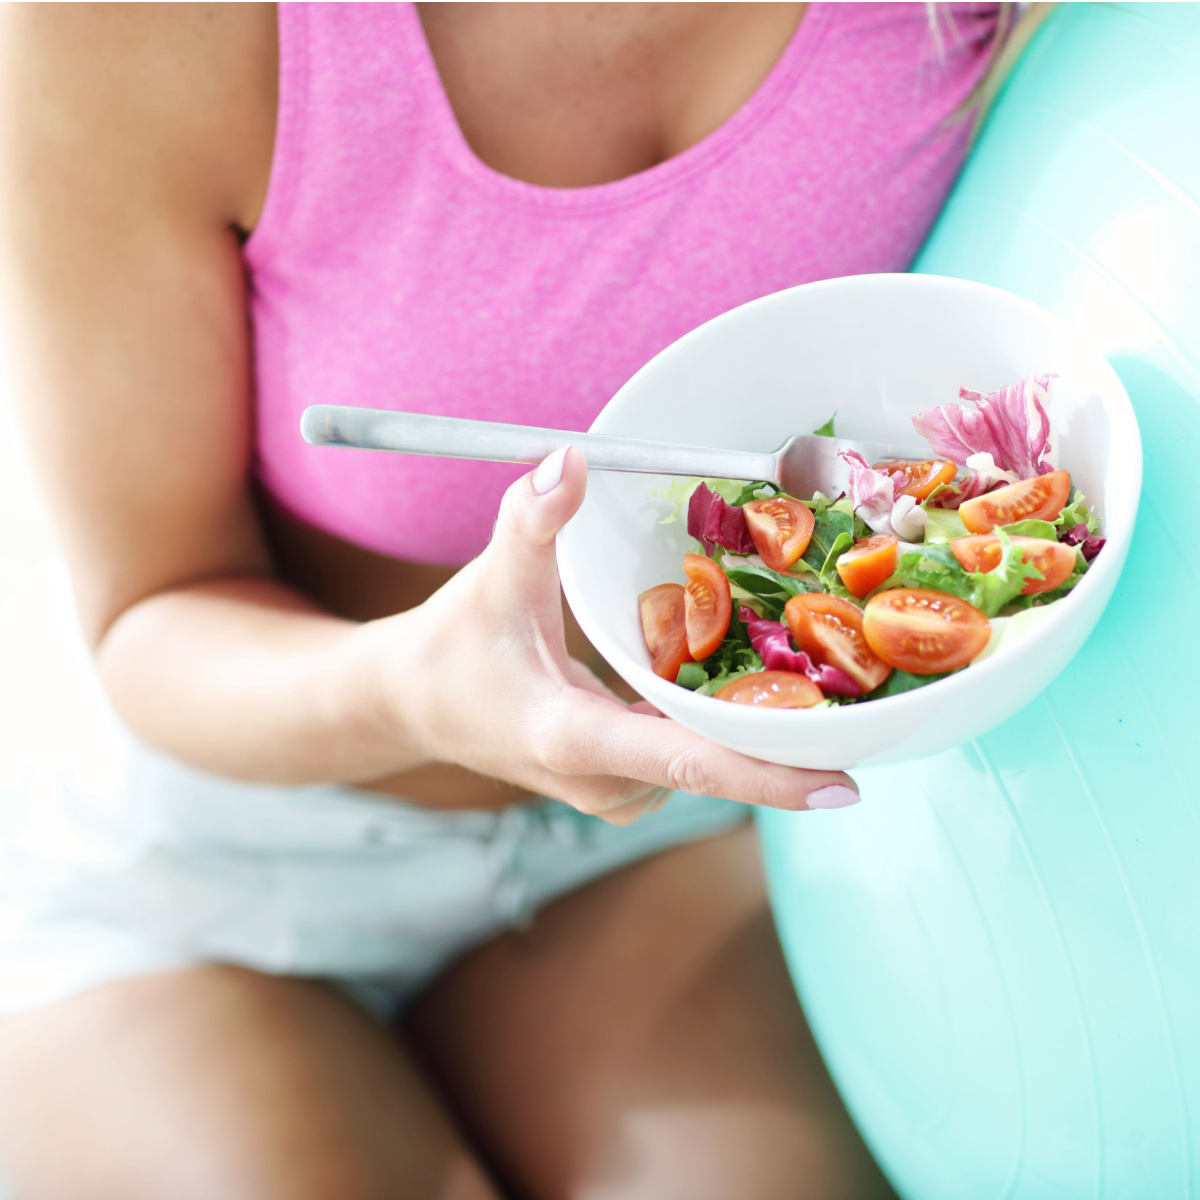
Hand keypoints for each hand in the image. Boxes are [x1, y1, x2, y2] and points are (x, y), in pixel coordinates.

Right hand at [380, 448, 860, 823]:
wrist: (413, 707)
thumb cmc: (449, 648)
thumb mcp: (490, 580)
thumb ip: (532, 521)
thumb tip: (573, 458)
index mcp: (572, 739)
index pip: (684, 764)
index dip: (765, 778)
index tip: (844, 788)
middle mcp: (603, 782)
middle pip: (718, 769)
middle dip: (792, 742)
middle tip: (872, 704)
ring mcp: (614, 793)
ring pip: (709, 768)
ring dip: (760, 732)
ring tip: (828, 689)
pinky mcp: (621, 785)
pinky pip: (691, 762)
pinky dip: (723, 730)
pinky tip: (755, 689)